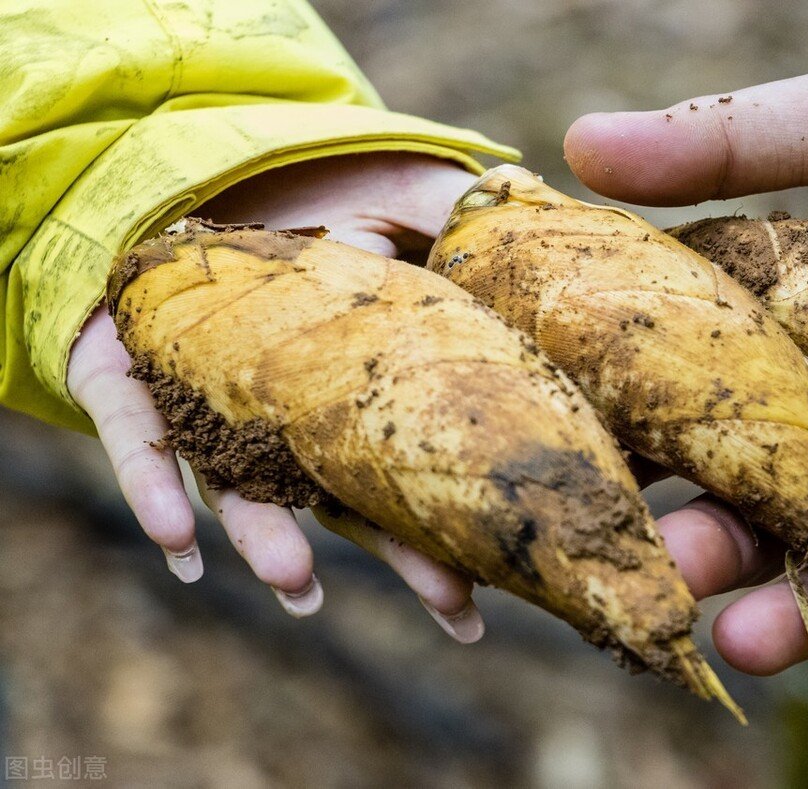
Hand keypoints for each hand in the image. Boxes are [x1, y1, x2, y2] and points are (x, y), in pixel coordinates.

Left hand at [67, 153, 485, 640]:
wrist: (209, 146)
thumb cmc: (326, 175)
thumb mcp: (415, 190)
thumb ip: (470, 228)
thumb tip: (553, 260)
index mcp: (354, 377)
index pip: (404, 461)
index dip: (444, 525)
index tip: (487, 584)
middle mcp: (284, 403)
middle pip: (339, 493)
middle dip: (393, 553)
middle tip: (453, 606)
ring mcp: (206, 392)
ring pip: (237, 480)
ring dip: (266, 538)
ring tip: (298, 583)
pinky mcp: (128, 369)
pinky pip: (138, 433)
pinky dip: (156, 484)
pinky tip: (179, 540)